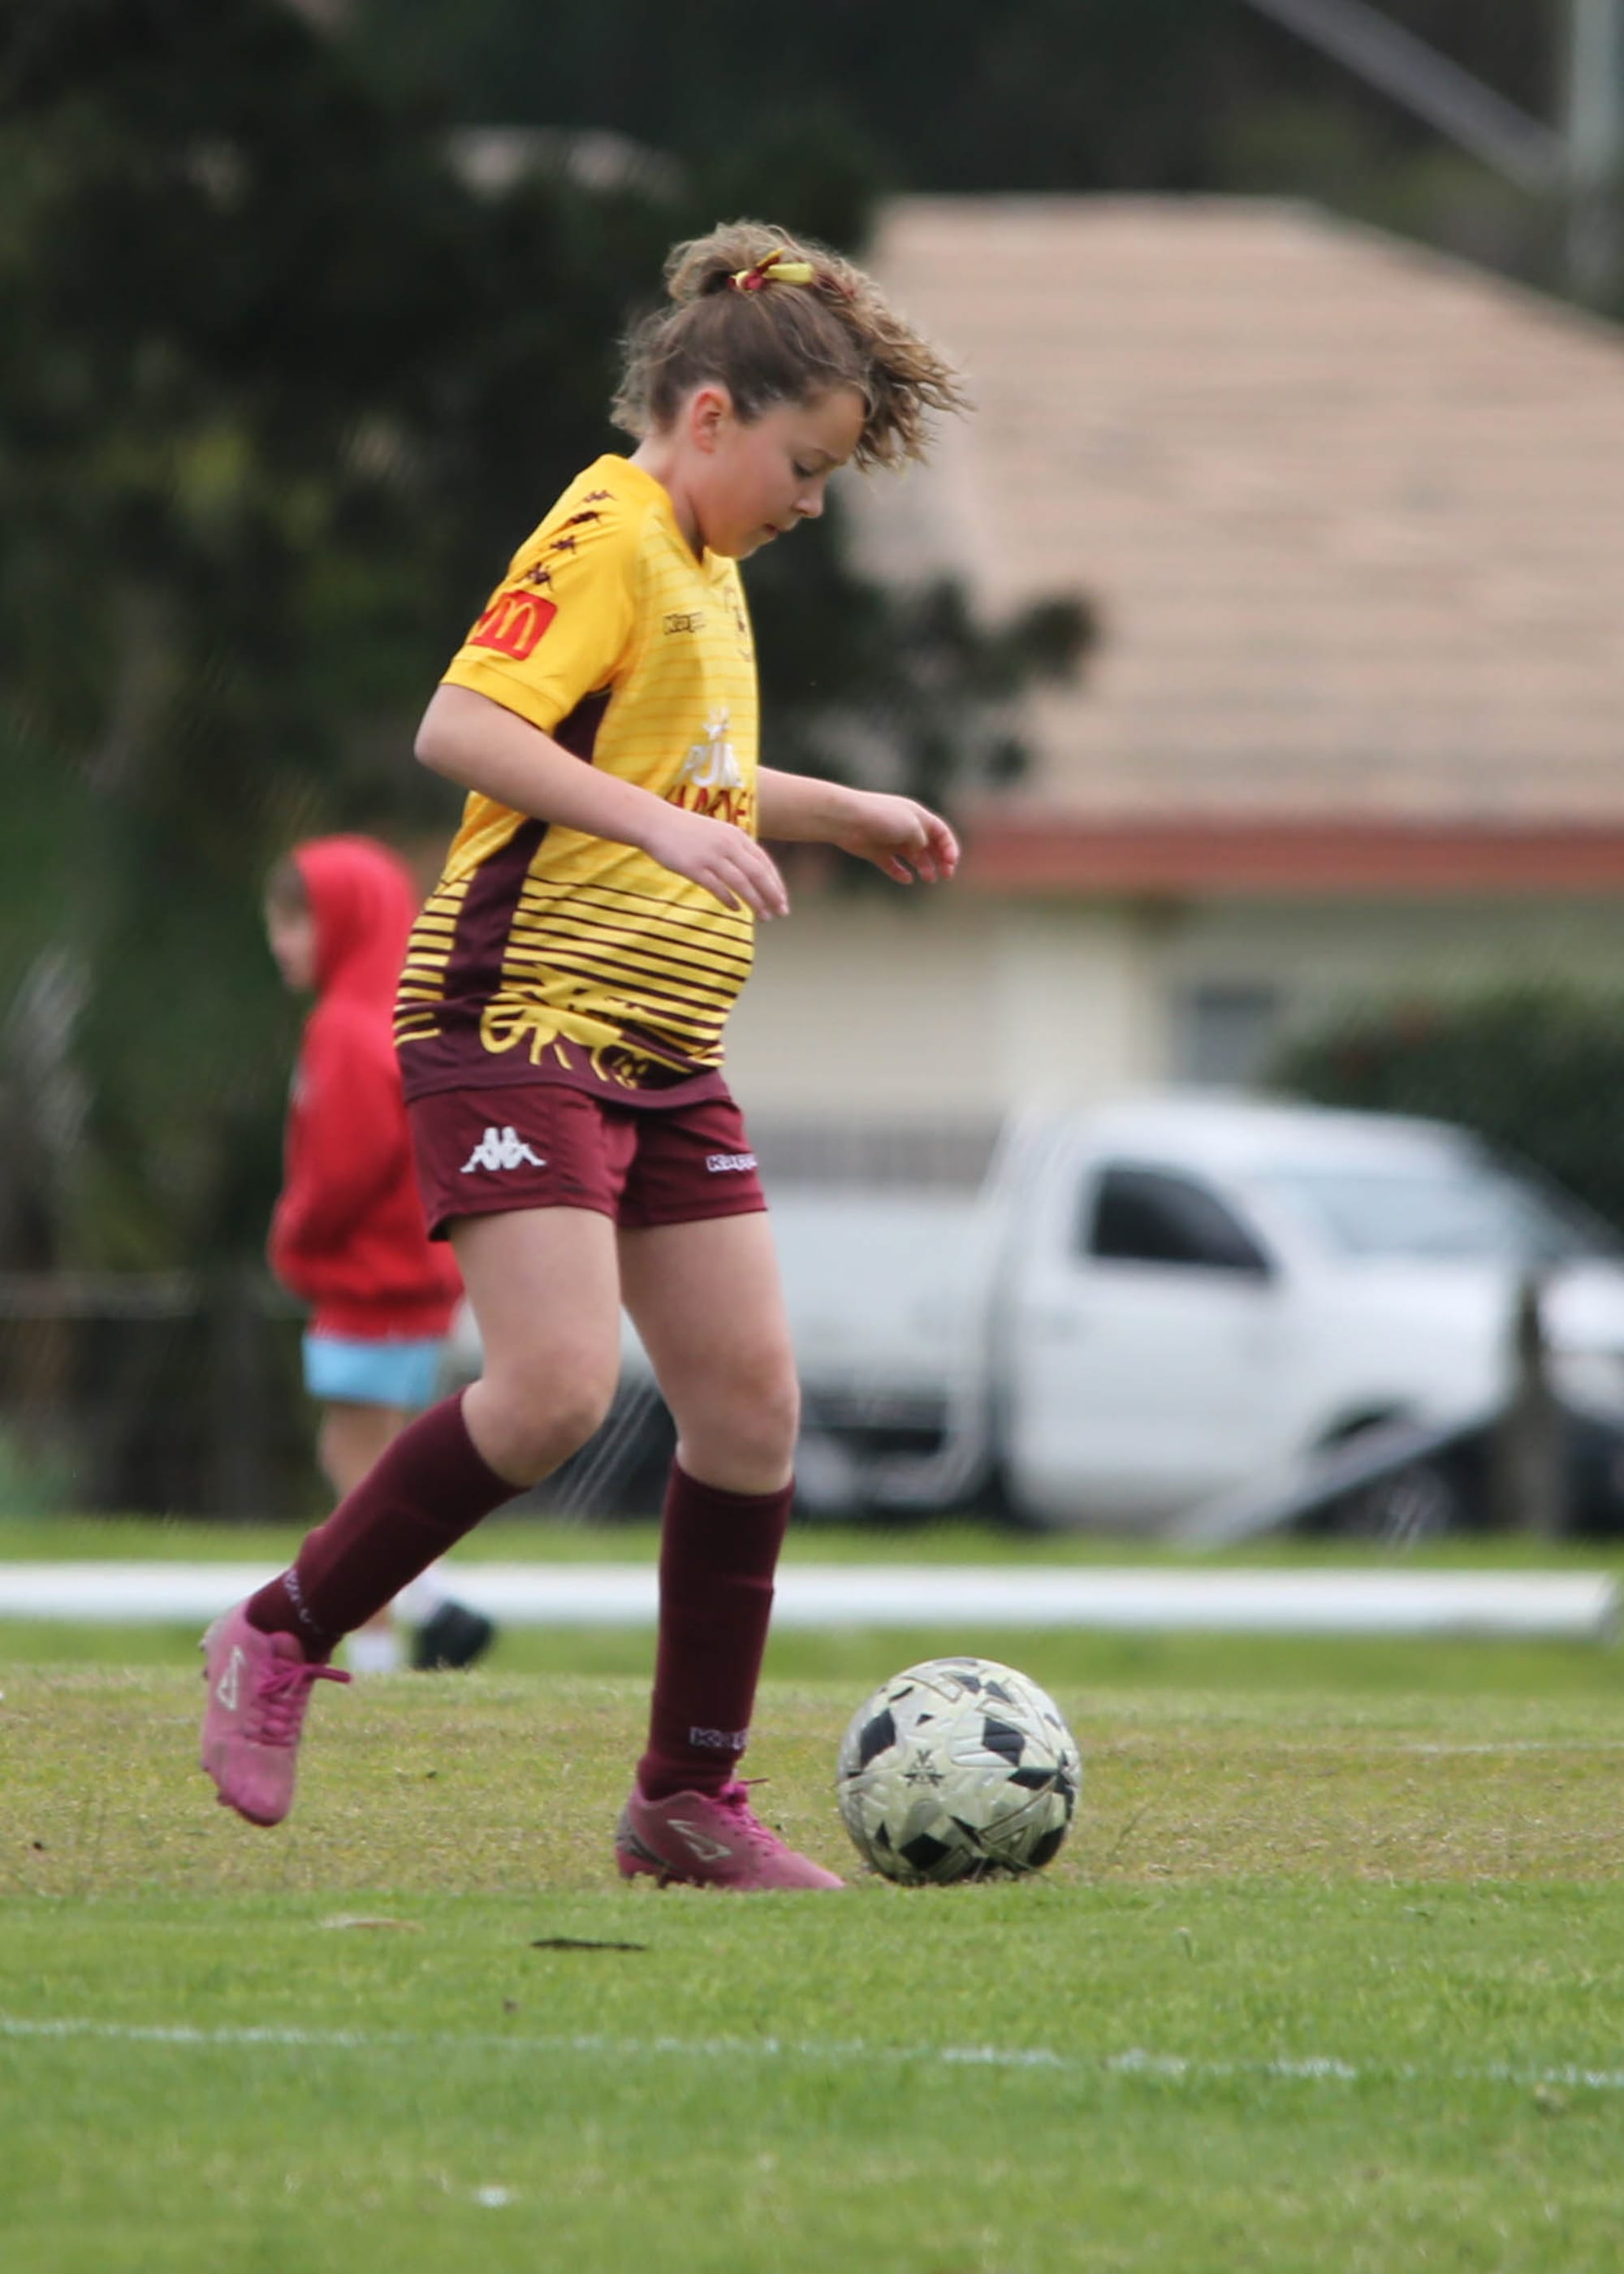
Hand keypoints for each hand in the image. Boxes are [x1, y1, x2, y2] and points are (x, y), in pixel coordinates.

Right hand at [639, 802, 790, 917]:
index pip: (764, 862)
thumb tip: (753, 872)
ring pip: (741, 882)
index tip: (783, 900)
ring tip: (764, 916)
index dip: (776, 883)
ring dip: (756, 902)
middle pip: (758, 874)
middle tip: (781, 913)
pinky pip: (717, 887)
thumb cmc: (688, 832)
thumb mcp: (718, 834)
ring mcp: (711, 855)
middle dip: (773, 895)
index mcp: (736, 836)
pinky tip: (737, 910)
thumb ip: (735, 850)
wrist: (656, 822)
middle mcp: (727, 844)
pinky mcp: (694, 867)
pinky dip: (729, 900)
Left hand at [833, 792, 958, 884]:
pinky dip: (900, 873)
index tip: (951, 863)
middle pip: (929, 845)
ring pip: (912, 856)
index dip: (950, 848)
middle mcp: (906, 828)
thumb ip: (923, 840)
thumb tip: (922, 850)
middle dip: (941, 860)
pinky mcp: (876, 852)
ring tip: (929, 879)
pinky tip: (907, 879)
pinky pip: (892, 865)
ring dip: (924, 867)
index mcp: (918, 816)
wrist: (848, 820)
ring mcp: (891, 840)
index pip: (941, 832)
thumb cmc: (882, 818)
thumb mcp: (912, 827)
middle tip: (946, 875)